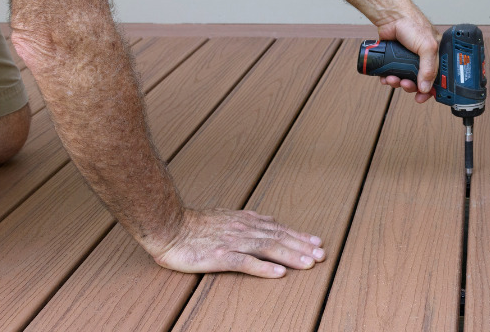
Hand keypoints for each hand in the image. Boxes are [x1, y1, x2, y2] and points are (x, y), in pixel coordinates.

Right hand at [149, 208, 324, 277]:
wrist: (168, 225)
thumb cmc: (193, 225)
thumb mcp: (226, 217)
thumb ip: (248, 220)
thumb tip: (269, 221)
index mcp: (245, 222)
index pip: (278, 229)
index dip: (299, 236)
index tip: (317, 243)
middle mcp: (243, 230)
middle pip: (279, 238)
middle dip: (302, 247)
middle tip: (321, 255)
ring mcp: (232, 242)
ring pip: (268, 249)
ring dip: (290, 256)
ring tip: (308, 264)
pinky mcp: (220, 256)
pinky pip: (245, 262)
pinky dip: (263, 268)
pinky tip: (278, 273)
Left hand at [376, 10, 438, 102]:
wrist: (391, 17)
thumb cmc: (413, 24)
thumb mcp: (428, 47)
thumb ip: (429, 69)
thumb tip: (426, 88)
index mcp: (436, 55)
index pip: (439, 78)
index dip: (433, 89)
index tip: (425, 96)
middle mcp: (424, 58)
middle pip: (421, 82)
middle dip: (412, 87)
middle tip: (407, 85)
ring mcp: (409, 60)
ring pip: (406, 80)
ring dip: (399, 83)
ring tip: (394, 79)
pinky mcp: (395, 60)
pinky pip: (393, 75)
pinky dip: (390, 79)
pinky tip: (387, 77)